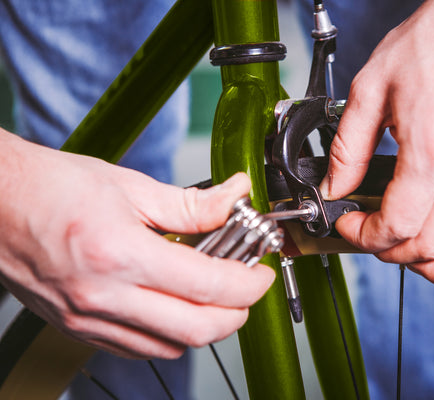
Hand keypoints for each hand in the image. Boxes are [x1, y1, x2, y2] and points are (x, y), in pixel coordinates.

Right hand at [0, 131, 274, 358]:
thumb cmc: (52, 187)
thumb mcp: (131, 186)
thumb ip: (192, 203)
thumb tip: (235, 196)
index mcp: (120, 254)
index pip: (208, 286)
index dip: (249, 284)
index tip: (261, 273)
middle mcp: (103, 297)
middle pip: (196, 330)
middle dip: (236, 314)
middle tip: (247, 289)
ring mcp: (87, 319)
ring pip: (170, 347)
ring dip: (204, 326)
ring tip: (213, 294)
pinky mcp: (77, 327)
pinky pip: (139, 347)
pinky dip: (169, 334)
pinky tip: (174, 305)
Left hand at [320, 0, 433, 285]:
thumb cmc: (433, 44)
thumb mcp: (370, 91)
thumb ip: (347, 149)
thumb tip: (335, 189)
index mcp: (430, 153)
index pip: (395, 225)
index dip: (364, 236)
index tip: (352, 225)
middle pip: (430, 244)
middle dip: (392, 251)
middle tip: (378, 236)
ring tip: (428, 260)